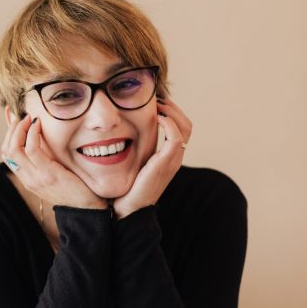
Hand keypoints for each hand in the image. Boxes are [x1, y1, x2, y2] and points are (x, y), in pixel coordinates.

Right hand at [1, 115, 107, 209]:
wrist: (88, 207)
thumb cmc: (76, 187)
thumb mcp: (55, 172)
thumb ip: (46, 158)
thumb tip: (41, 138)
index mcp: (28, 179)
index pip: (7, 155)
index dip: (8, 134)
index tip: (16, 119)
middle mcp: (28, 179)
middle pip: (6, 150)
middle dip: (12, 129)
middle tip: (23, 117)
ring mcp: (36, 178)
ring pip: (14, 149)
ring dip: (20, 129)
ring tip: (30, 118)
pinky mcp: (48, 174)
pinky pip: (32, 149)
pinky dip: (32, 133)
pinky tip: (39, 124)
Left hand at [112, 97, 191, 218]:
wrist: (128, 209)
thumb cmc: (126, 187)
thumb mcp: (132, 163)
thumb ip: (134, 149)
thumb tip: (120, 131)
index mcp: (169, 157)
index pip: (181, 127)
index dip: (171, 111)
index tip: (154, 101)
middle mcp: (174, 158)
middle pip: (187, 124)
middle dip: (173, 107)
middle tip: (156, 98)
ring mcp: (172, 161)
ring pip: (185, 127)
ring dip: (172, 111)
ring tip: (157, 104)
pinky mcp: (166, 164)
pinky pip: (176, 137)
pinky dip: (169, 123)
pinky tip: (156, 117)